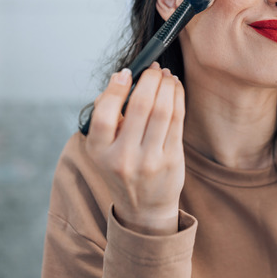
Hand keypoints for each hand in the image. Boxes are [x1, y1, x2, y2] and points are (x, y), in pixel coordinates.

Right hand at [85, 63, 185, 234]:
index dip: (116, 88)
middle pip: (140, 106)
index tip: (126, 73)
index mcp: (99, 152)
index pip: (103, 114)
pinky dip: (177, 97)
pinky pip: (177, 120)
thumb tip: (120, 78)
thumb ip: (105, 117)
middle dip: (149, 79)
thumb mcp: (102, 150)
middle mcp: (122, 157)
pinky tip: (175, 87)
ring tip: (166, 75)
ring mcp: (149, 160)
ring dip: (166, 85)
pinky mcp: (171, 159)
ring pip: (162, 110)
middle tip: (153, 68)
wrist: (143, 209)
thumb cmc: (122, 169)